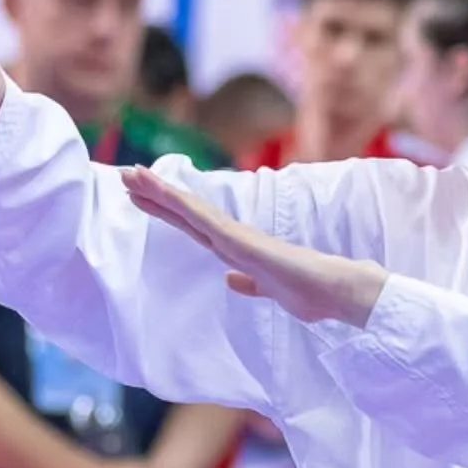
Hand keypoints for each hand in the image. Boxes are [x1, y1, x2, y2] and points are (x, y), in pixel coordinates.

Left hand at [120, 164, 387, 326]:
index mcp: (239, 253)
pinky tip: (162, 192)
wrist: (342, 291)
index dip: (171, 214)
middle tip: (126, 175)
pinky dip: (181, 204)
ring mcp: (238, 238)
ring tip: (132, 174)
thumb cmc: (315, 293)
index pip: (197, 230)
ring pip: (191, 212)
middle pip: (187, 215)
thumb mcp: (273, 292)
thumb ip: (252, 284)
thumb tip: (232, 280)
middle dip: (157, 196)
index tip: (145, 201)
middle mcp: (235, 240)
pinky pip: (204, 220)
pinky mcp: (243, 242)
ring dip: (161, 193)